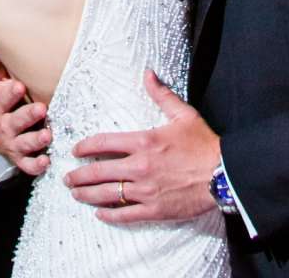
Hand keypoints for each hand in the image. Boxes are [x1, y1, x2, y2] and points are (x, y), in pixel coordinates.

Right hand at [0, 41, 51, 178]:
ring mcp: (13, 143)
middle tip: (41, 108)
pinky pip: (28, 165)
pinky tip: (46, 161)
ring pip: (23, 143)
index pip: (2, 98)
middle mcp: (5, 125)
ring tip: (47, 135)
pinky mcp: (21, 158)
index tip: (19, 85)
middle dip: (27, 115)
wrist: (0, 131)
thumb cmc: (3, 102)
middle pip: (14, 122)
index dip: (9, 93)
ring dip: (35, 140)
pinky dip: (36, 165)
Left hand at [66, 71, 220, 223]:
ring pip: (107, 194)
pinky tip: (100, 213)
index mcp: (144, 141)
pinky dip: (110, 214)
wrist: (222, 174)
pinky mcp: (154, 209)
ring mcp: (145, 190)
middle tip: (67, 178)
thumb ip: (161, 94)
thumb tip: (147, 74)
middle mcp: (139, 167)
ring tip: (76, 194)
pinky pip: (125, 214)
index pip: (104, 143)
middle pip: (99, 171)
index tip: (76, 150)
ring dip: (88, 195)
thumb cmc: (203, 144)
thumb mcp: (182, 114)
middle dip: (79, 175)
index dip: (86, 147)